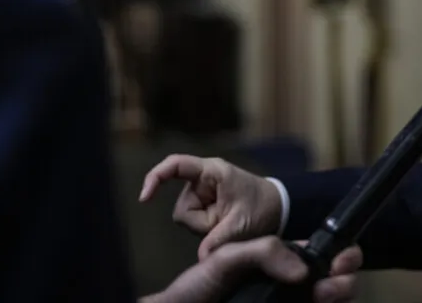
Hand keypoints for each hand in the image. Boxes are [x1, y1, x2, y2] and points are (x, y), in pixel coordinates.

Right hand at [140, 154, 283, 257]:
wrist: (277, 207)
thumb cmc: (262, 207)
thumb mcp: (241, 224)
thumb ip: (219, 239)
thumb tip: (202, 257)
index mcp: (212, 171)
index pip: (176, 165)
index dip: (156, 178)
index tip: (145, 198)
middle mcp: (203, 178)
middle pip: (183, 209)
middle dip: (201, 222)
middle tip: (227, 221)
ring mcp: (202, 191)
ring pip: (188, 218)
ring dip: (205, 225)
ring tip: (228, 220)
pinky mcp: (203, 203)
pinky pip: (194, 222)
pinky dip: (207, 227)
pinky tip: (223, 223)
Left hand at [145, 237, 362, 302]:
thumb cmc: (197, 287)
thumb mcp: (227, 256)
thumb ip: (264, 251)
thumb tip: (303, 270)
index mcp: (285, 265)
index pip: (328, 255)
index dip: (344, 255)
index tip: (340, 261)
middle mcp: (294, 289)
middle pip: (339, 284)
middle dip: (346, 281)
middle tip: (327, 287)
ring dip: (341, 296)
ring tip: (320, 298)